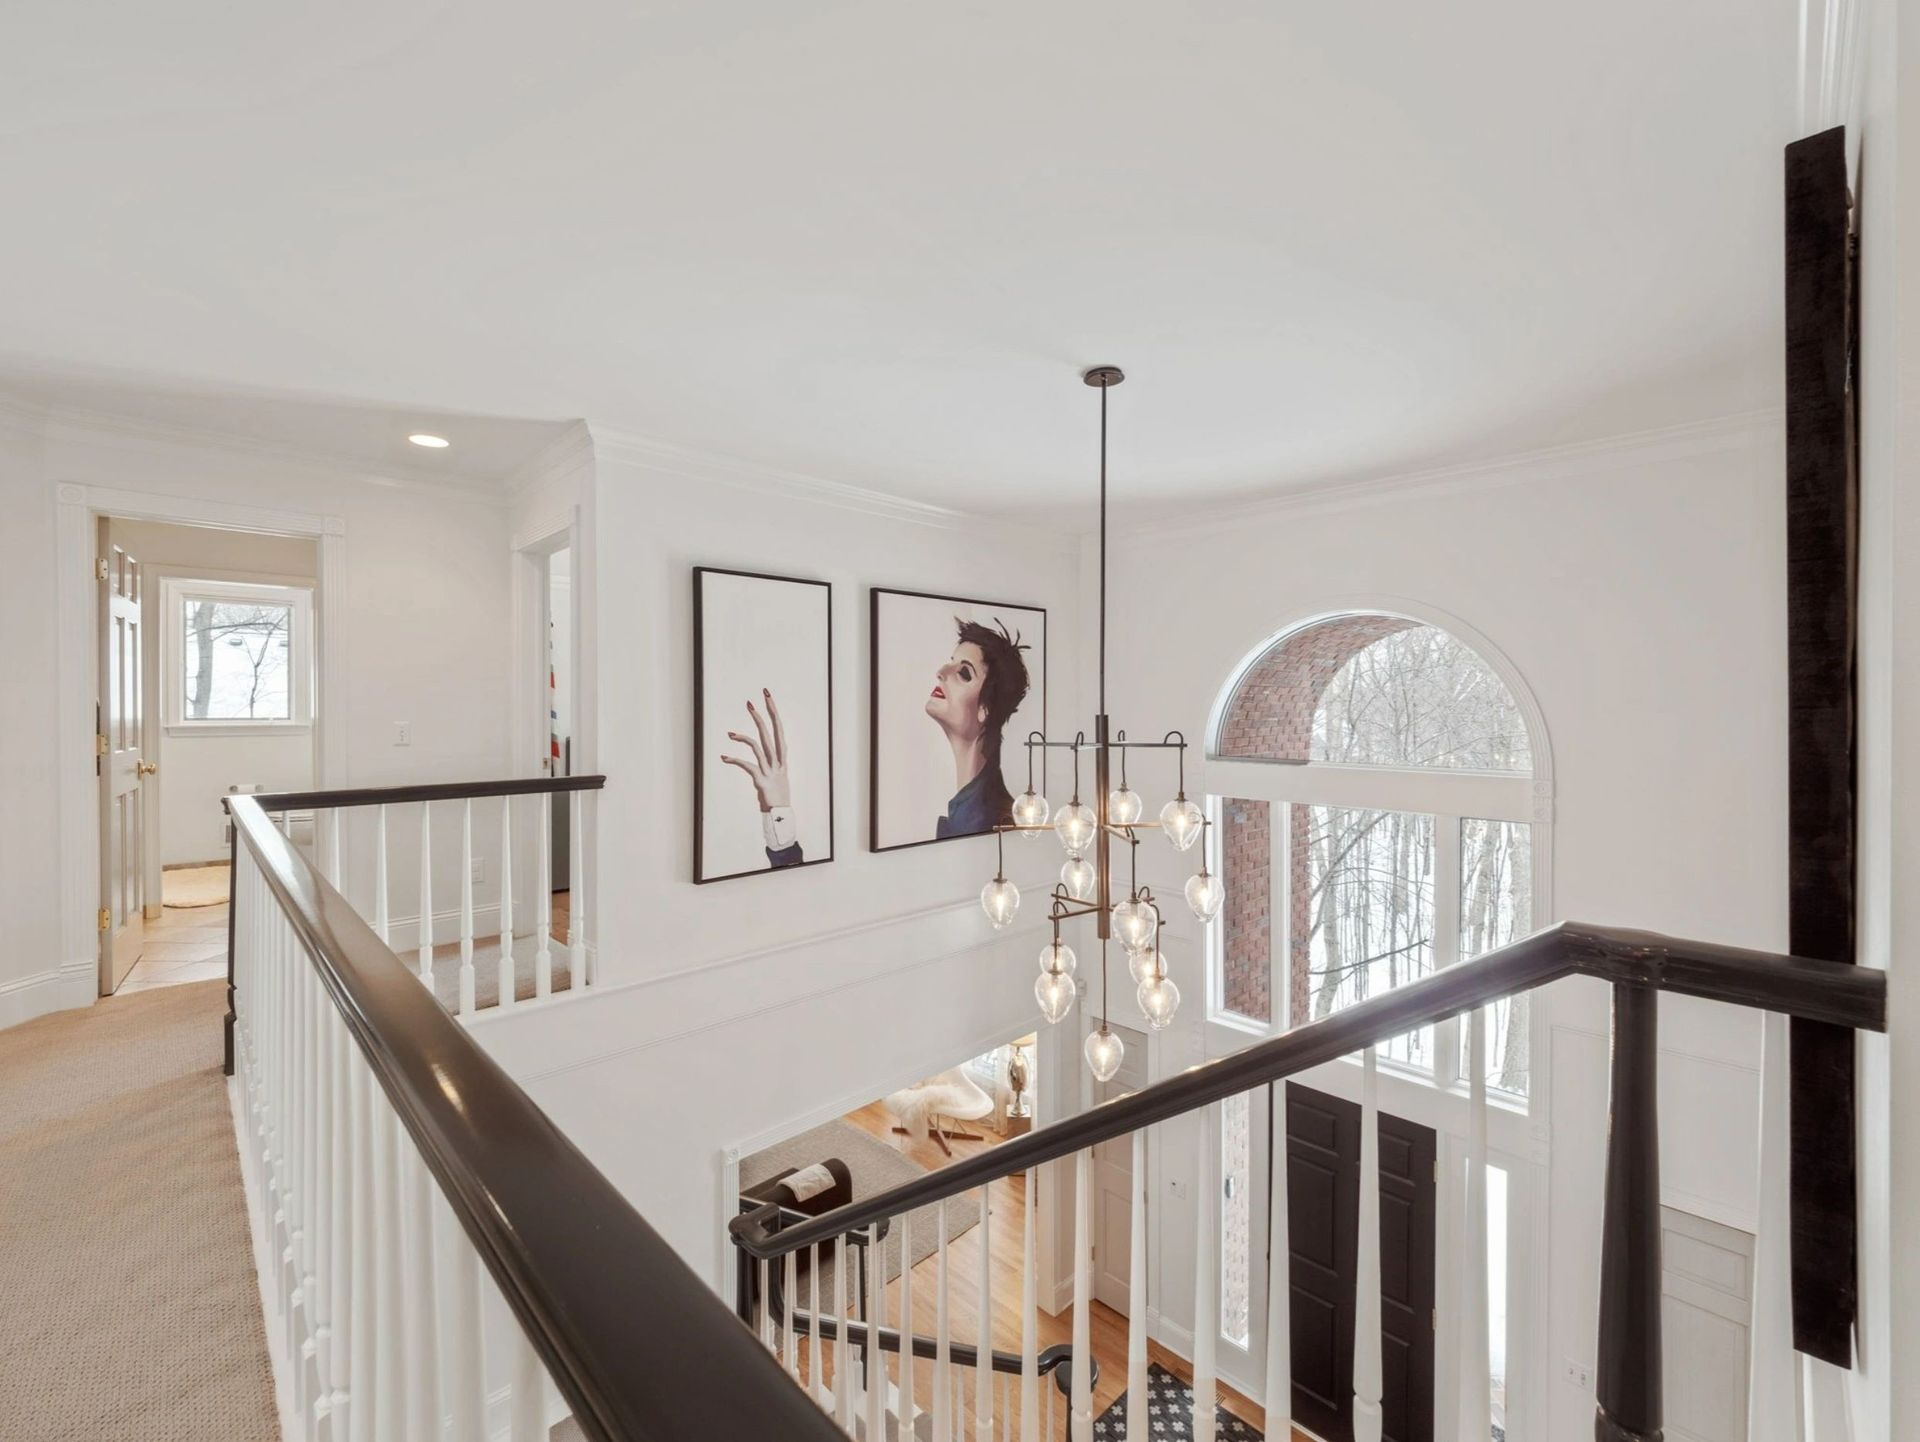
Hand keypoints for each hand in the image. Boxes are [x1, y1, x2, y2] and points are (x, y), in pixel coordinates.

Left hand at [720, 688, 791, 811]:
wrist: (782, 815)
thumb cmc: (777, 796)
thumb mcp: (778, 775)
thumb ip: (772, 763)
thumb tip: (764, 754)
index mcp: (782, 758)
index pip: (779, 729)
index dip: (773, 712)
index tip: (767, 697)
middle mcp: (778, 761)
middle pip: (770, 733)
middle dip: (761, 716)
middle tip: (752, 702)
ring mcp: (770, 771)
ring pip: (758, 747)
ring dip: (743, 738)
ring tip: (730, 733)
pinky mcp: (761, 780)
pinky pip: (747, 766)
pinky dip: (734, 761)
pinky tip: (724, 757)